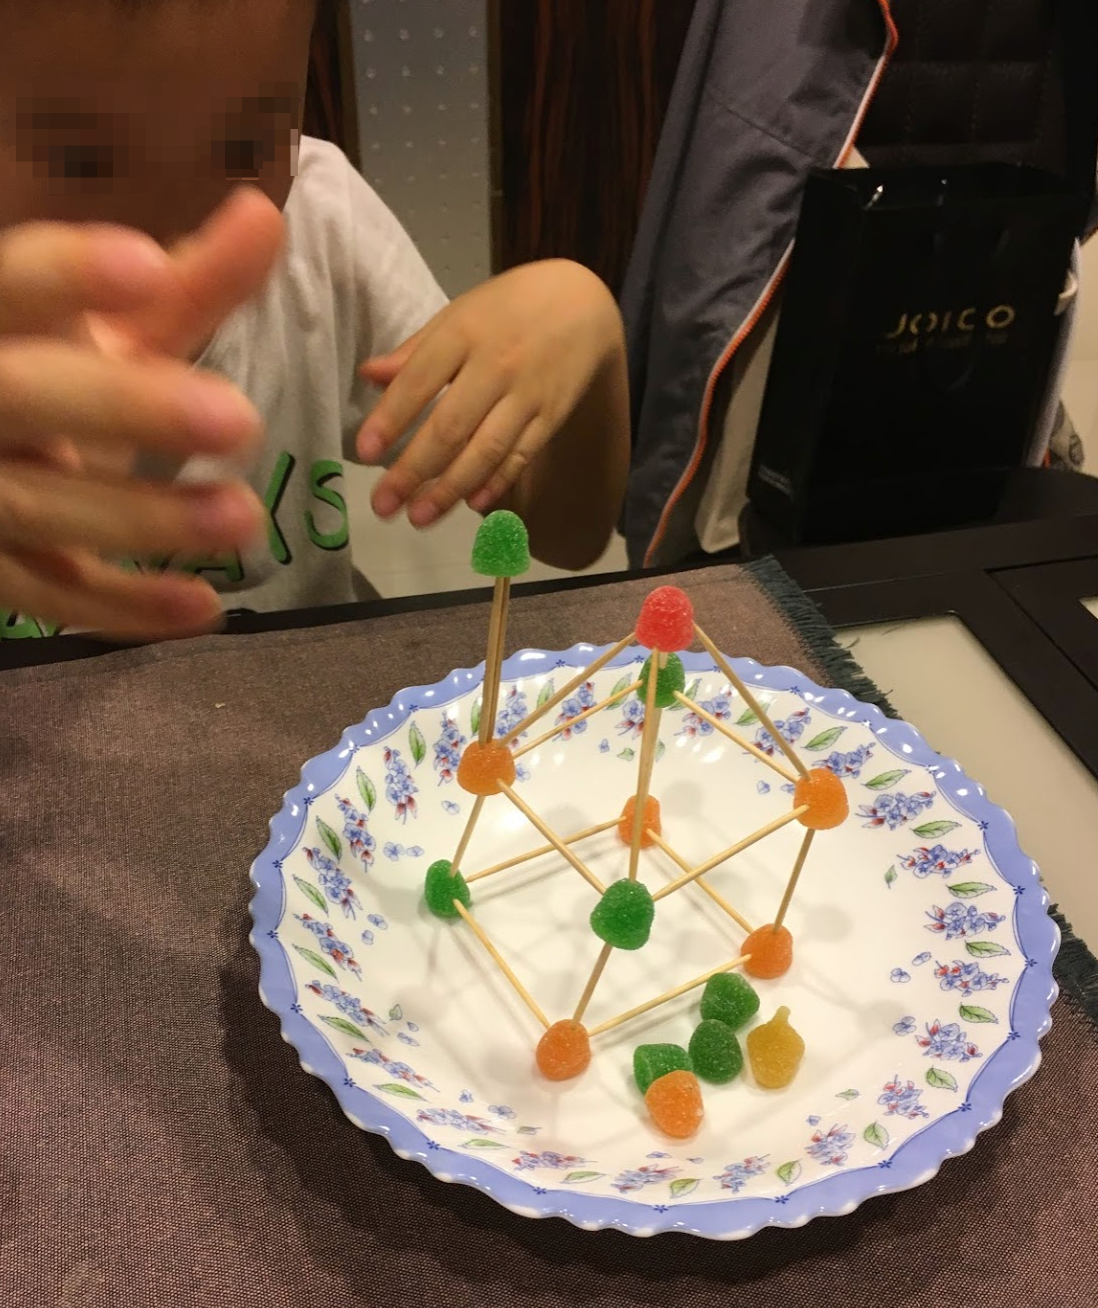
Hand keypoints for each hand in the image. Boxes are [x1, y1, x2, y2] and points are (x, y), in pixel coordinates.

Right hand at [0, 188, 283, 638]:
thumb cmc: (48, 373)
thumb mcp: (106, 329)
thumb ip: (184, 284)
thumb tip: (267, 215)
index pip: (7, 286)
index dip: (66, 275)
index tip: (146, 265)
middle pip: (21, 396)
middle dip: (125, 408)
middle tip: (239, 421)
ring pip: (36, 507)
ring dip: (143, 517)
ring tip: (245, 518)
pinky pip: (51, 596)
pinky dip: (124, 608)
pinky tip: (204, 607)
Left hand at [356, 259, 622, 527]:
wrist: (584, 303)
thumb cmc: (508, 309)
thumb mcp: (458, 315)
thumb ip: (414, 352)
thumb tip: (368, 376)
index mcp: (462, 333)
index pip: (419, 381)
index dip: (390, 419)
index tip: (364, 452)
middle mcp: (495, 366)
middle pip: (450, 427)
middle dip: (413, 470)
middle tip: (383, 505)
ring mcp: (527, 395)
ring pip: (485, 450)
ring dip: (450, 488)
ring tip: (419, 518)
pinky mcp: (551, 416)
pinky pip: (521, 455)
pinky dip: (496, 482)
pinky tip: (471, 504)